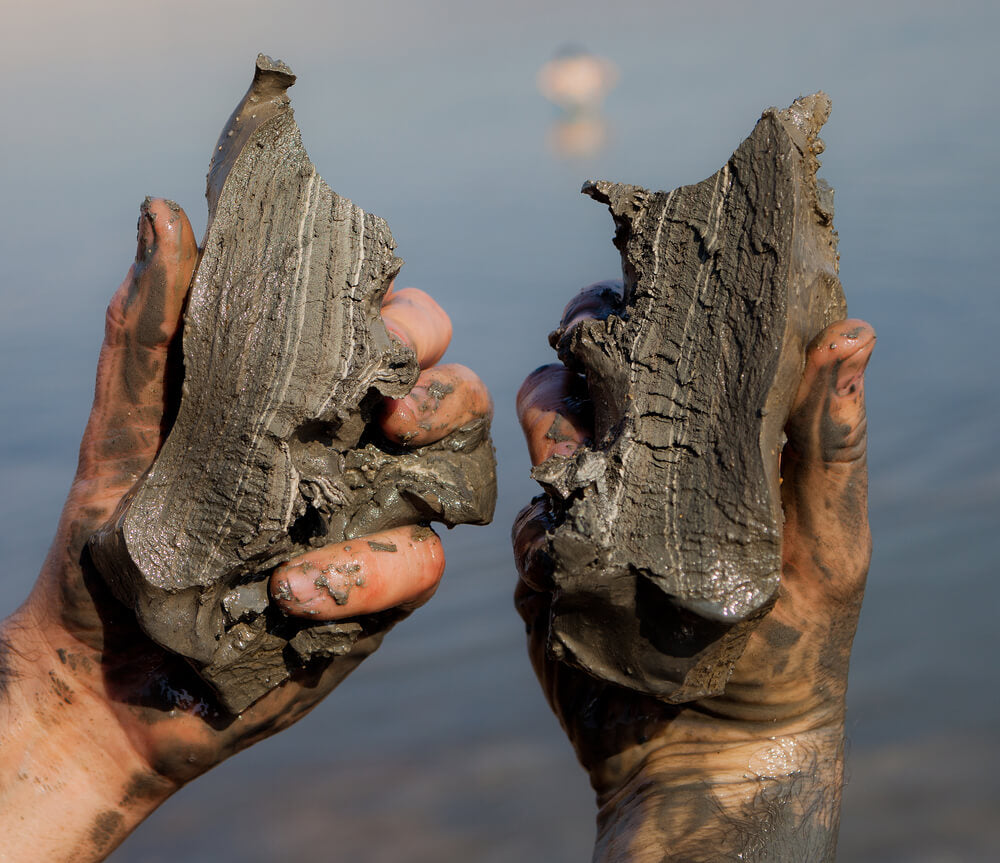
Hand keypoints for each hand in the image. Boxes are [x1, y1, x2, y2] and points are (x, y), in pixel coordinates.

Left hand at [0, 198, 490, 860]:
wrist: (107, 683)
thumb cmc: (106, 546)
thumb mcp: (123, 433)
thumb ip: (150, 334)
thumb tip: (163, 212)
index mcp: (303, 399)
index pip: (386, 328)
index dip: (402, 313)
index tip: (373, 321)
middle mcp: (355, 449)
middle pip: (451, 390)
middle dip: (440, 387)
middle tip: (390, 411)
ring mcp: (374, 517)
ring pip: (461, 469)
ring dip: (429, 469)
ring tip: (335, 498)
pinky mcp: (380, 590)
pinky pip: (420, 565)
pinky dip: (370, 571)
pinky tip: (294, 592)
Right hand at [514, 281, 873, 861]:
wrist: (715, 756)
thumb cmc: (795, 648)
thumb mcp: (828, 544)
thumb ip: (827, 445)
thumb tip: (856, 330)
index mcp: (707, 452)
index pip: (672, 358)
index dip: (652, 312)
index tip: (642, 280)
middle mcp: (645, 471)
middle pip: (591, 380)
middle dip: (580, 357)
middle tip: (589, 359)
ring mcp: (593, 515)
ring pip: (546, 440)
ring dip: (555, 439)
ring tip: (587, 474)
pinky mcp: (552, 566)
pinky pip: (532, 525)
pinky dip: (547, 534)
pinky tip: (576, 565)